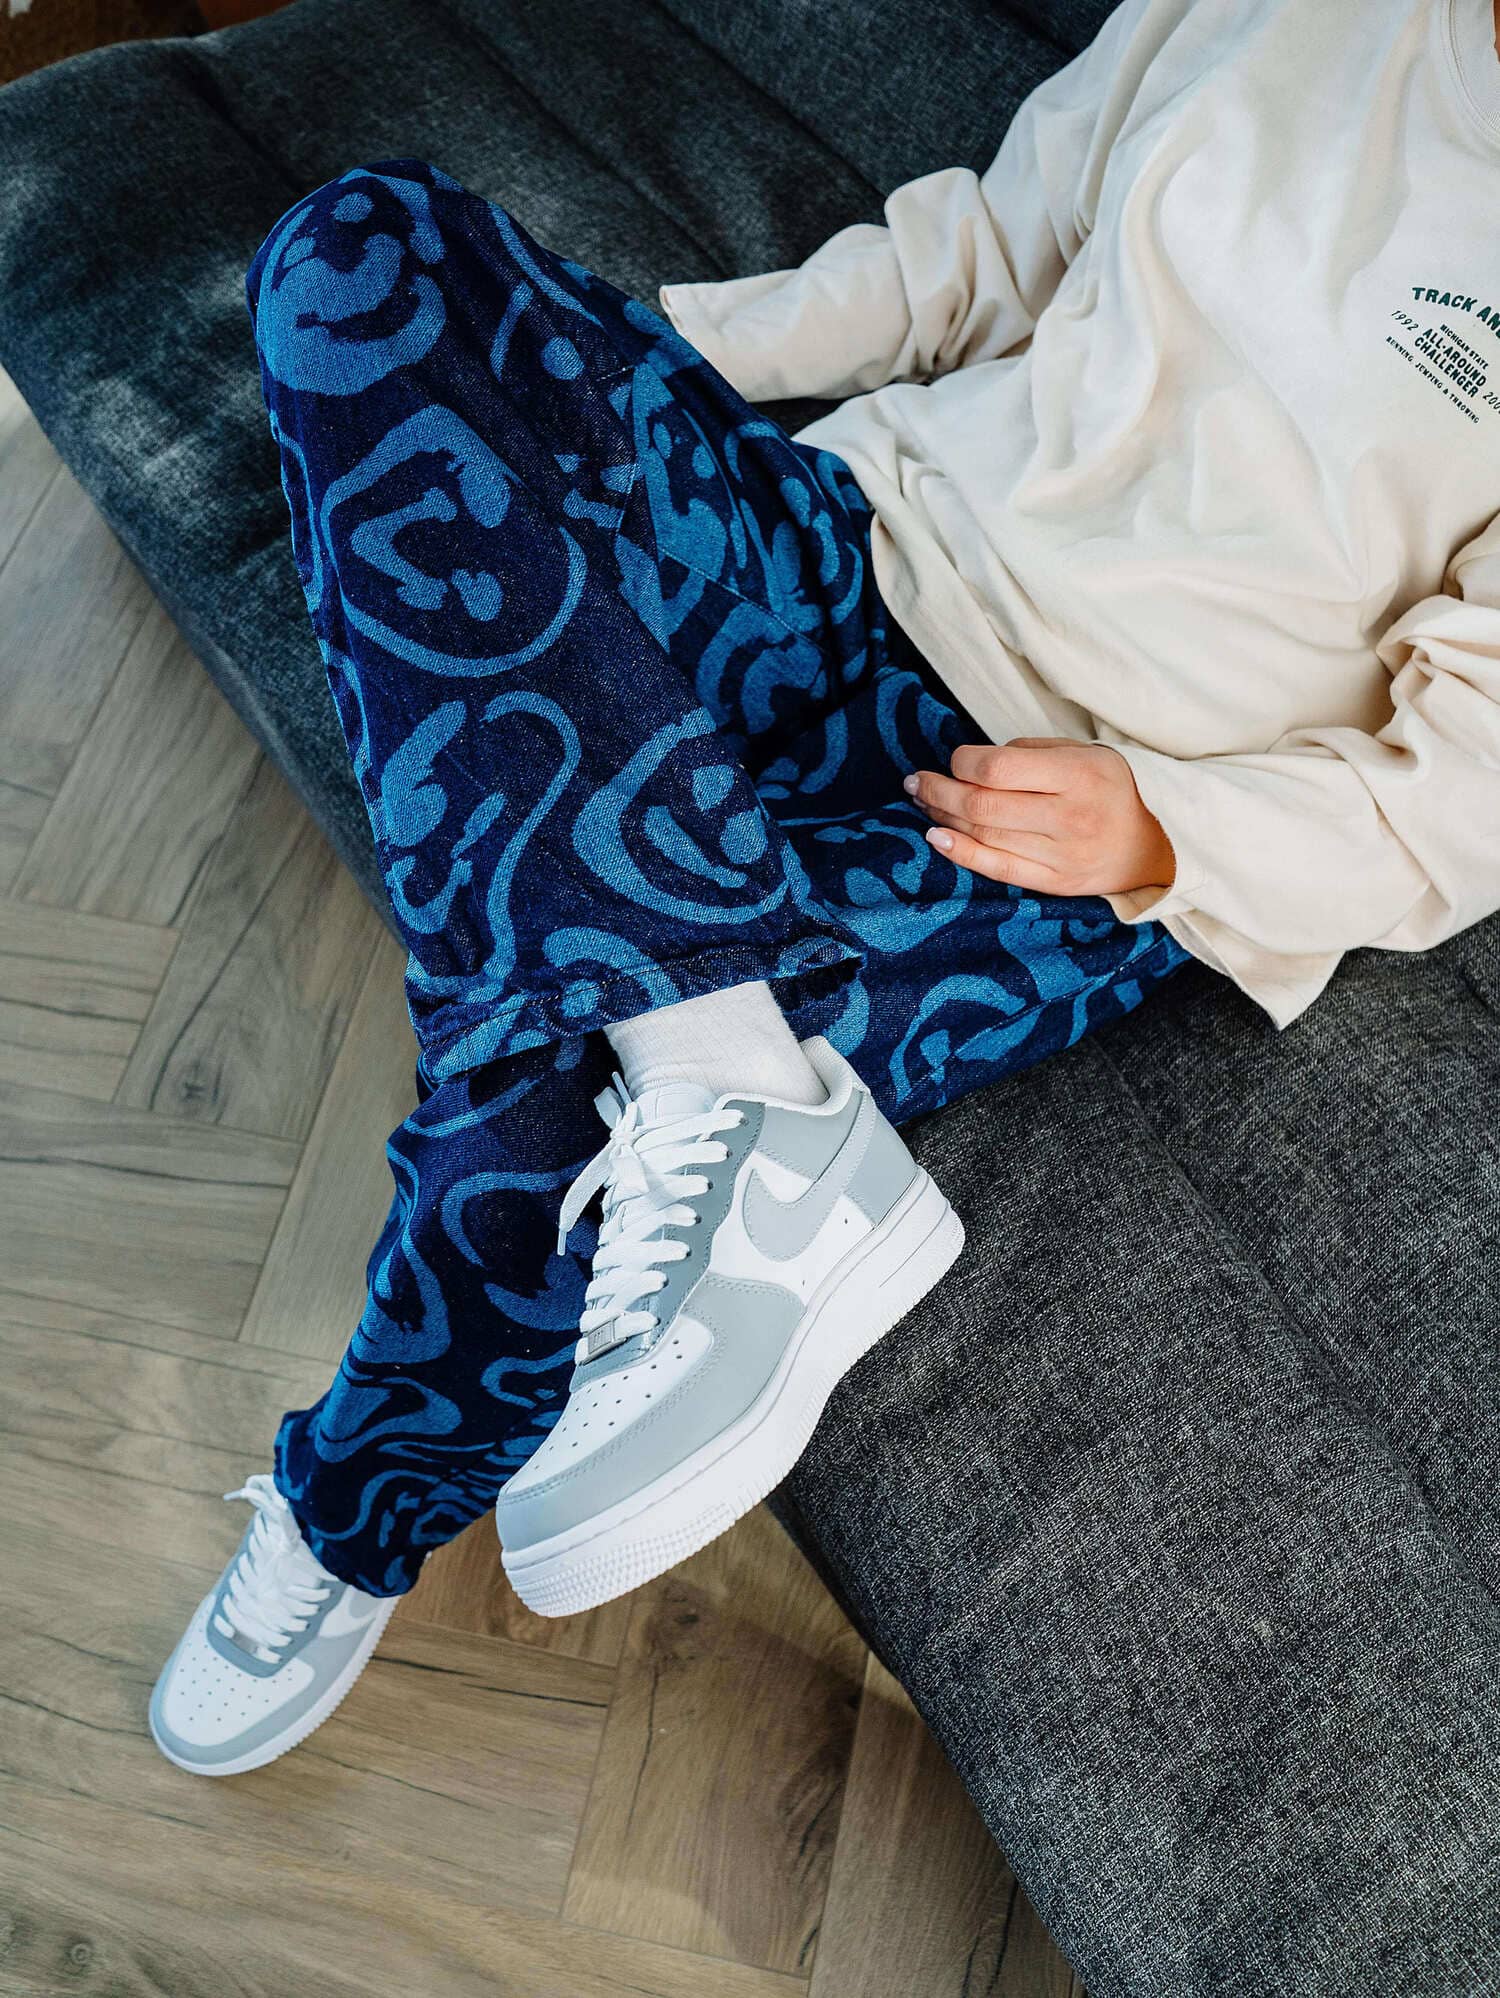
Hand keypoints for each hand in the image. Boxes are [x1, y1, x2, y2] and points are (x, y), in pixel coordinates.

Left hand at [903, 739, 1176, 897]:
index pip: (999, 768)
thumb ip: (1031, 751)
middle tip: (916, 782)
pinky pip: (998, 869)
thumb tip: (974, 763)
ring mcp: (1062, 856)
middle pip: (983, 806)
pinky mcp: (1055, 884)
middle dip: (939, 791)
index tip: (955, 758)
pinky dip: (961, 853)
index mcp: (1079, 775)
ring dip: (942, 818)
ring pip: (984, 836)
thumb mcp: (1084, 753)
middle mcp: (1070, 818)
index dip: (963, 762)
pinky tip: (936, 838)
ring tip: (923, 803)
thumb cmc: (1110, 788)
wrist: (1157, 843)